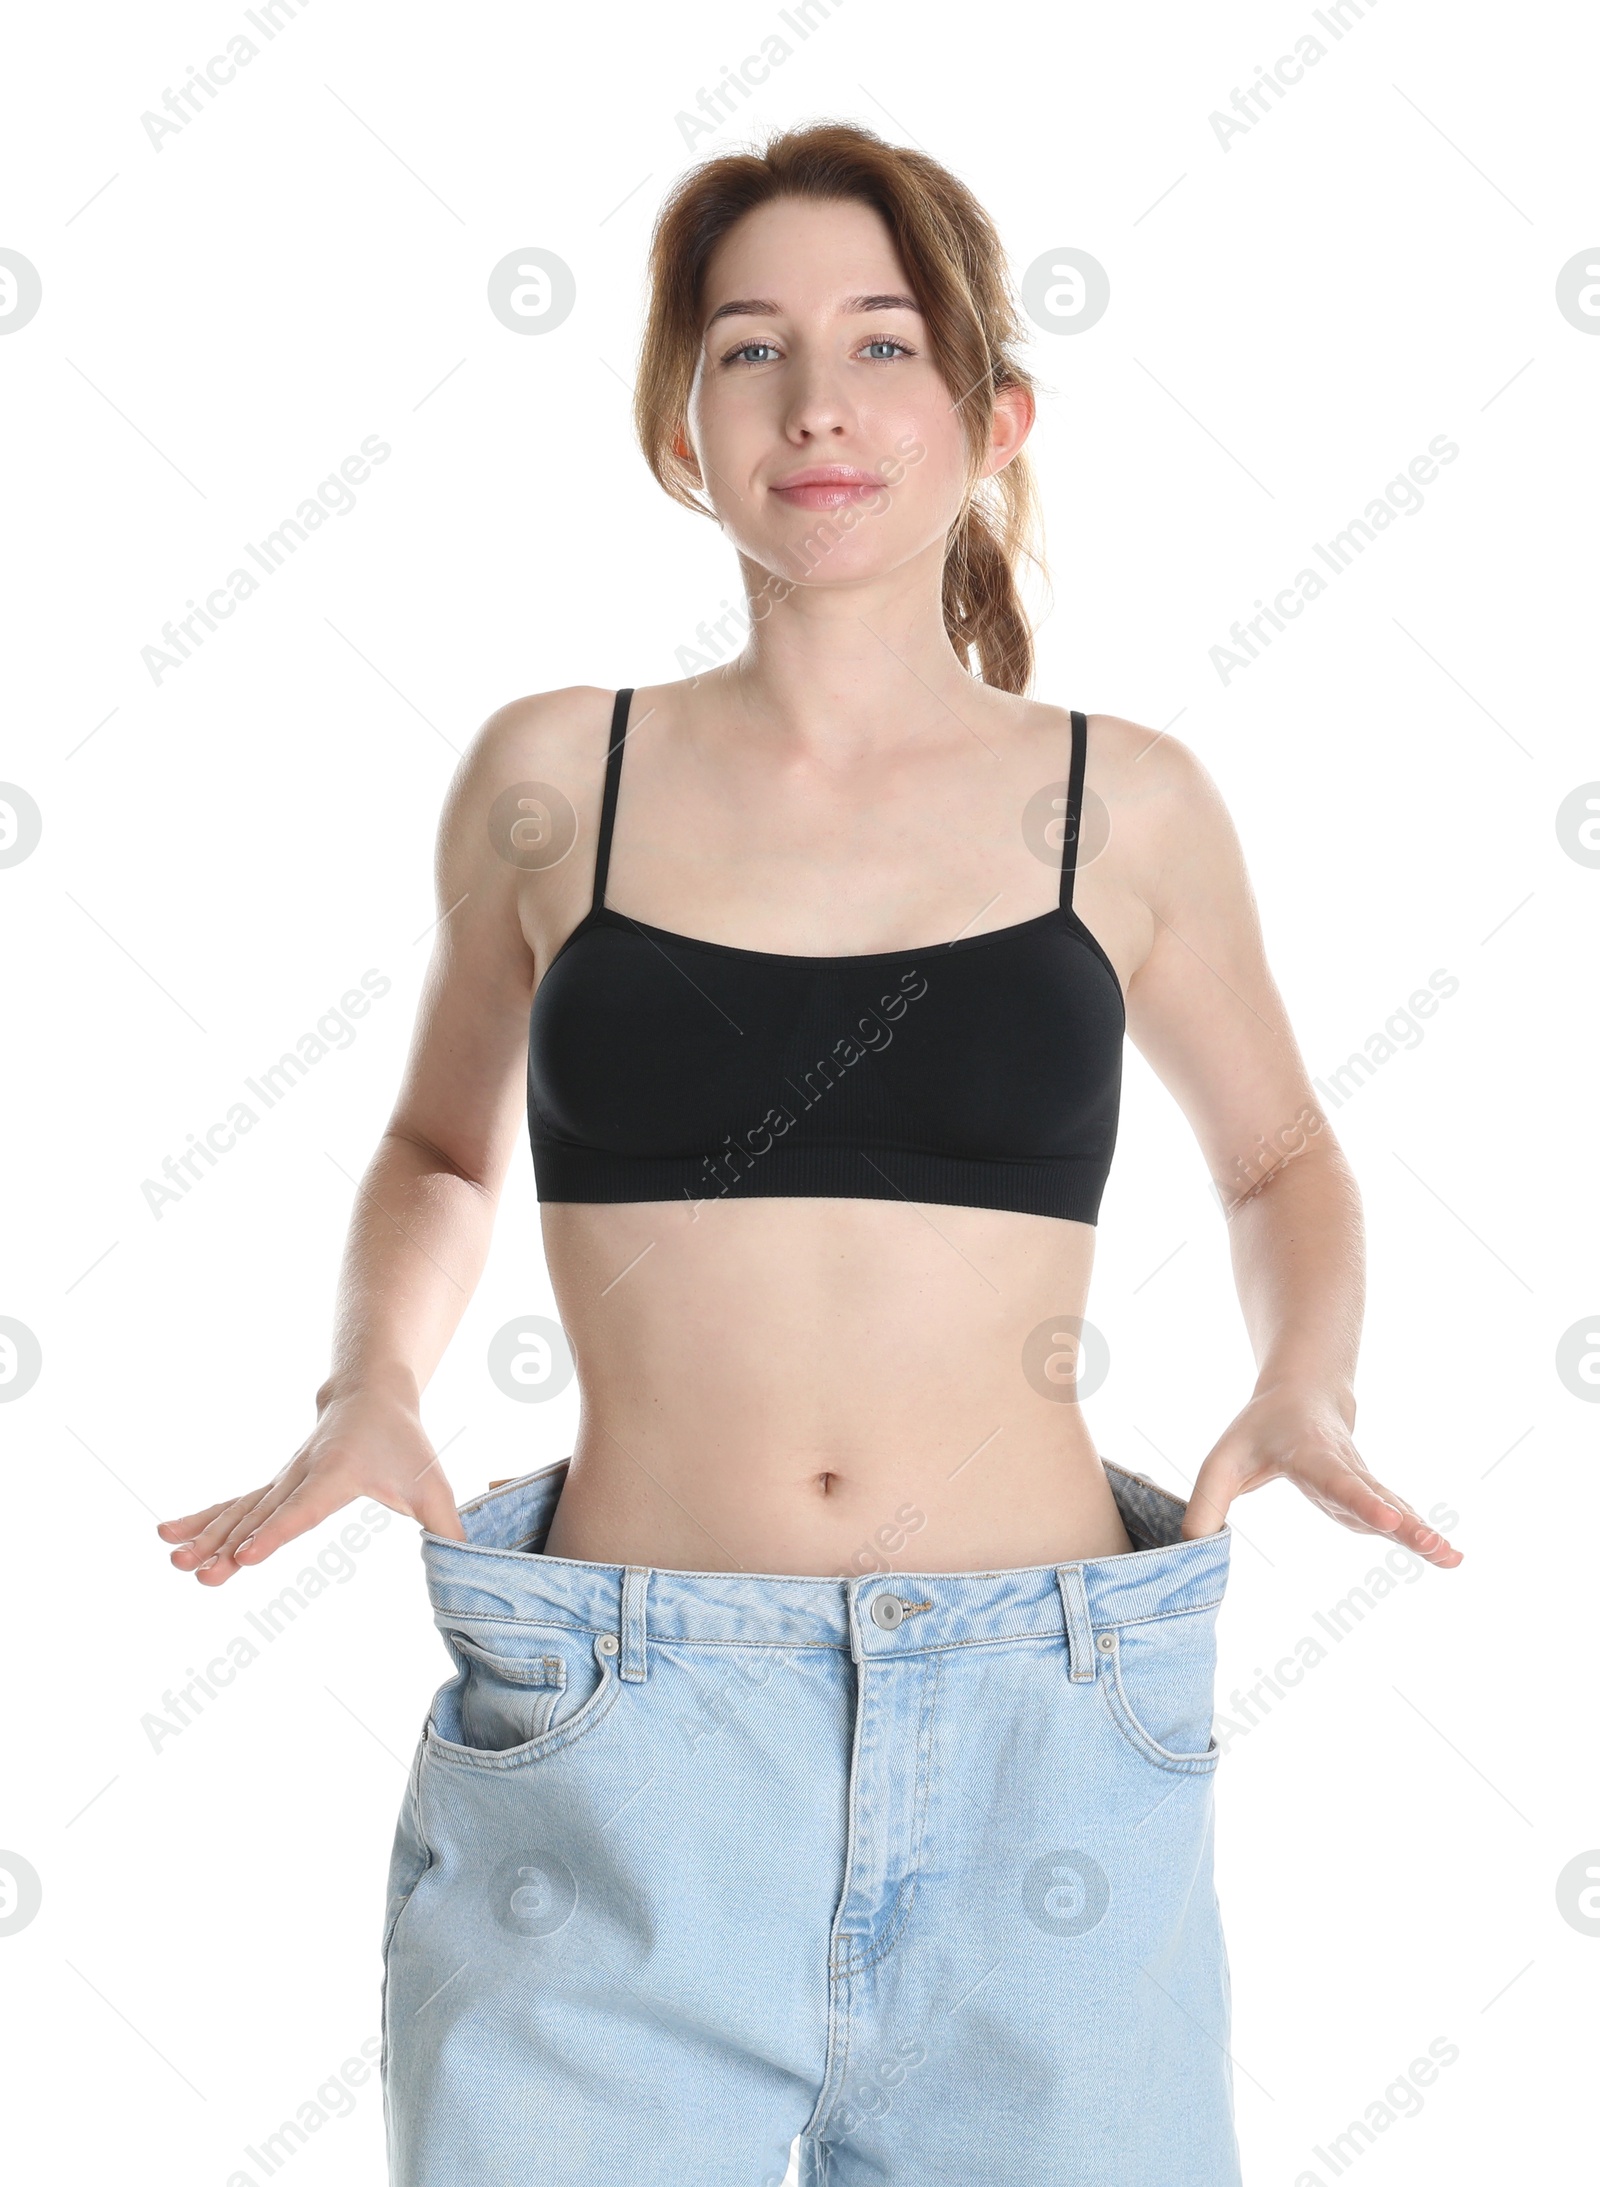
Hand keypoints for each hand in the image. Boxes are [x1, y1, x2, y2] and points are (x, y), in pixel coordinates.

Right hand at [155, 1377, 465, 1584]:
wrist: (371, 1393)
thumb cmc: (404, 1443)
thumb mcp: (432, 1484)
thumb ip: (448, 1527)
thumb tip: (470, 1565)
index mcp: (336, 1474)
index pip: (303, 1509)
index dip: (276, 1533)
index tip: (246, 1556)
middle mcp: (301, 1475)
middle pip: (261, 1514)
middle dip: (228, 1546)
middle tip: (200, 1574)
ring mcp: (282, 1479)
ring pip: (239, 1510)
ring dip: (206, 1536)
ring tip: (174, 1561)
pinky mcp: (274, 1485)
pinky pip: (233, 1504)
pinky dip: (202, 1519)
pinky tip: (169, 1536)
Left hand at [1179, 1383, 1462, 1567]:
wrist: (1305, 1395)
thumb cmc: (1260, 1431)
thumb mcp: (1223, 1460)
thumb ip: (1206, 1503)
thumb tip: (1191, 1553)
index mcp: (1311, 1457)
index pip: (1337, 1480)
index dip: (1360, 1499)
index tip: (1384, 1518)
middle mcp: (1345, 1470)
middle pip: (1375, 1498)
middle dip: (1403, 1523)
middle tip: (1429, 1544)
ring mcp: (1363, 1484)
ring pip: (1394, 1509)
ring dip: (1421, 1533)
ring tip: (1451, 1557)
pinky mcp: (1371, 1496)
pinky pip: (1398, 1516)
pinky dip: (1421, 1536)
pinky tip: (1446, 1556)